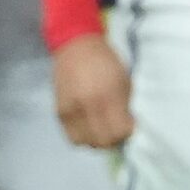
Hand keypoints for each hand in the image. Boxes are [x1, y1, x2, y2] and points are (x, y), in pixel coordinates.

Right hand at [53, 33, 134, 148]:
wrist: (76, 46)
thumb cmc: (105, 61)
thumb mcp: (123, 80)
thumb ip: (125, 106)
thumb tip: (128, 129)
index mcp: (108, 95)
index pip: (120, 131)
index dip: (128, 132)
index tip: (129, 125)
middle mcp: (87, 105)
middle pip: (103, 141)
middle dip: (114, 140)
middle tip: (117, 129)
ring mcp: (71, 110)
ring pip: (87, 143)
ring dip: (97, 141)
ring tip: (102, 129)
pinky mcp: (60, 113)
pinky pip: (73, 138)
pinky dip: (83, 137)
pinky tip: (89, 126)